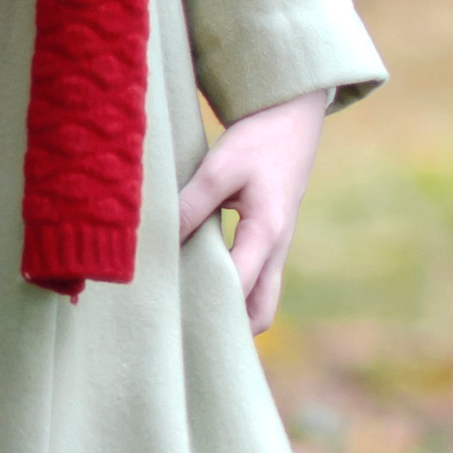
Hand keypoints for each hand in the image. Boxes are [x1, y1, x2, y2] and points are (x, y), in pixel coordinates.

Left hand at [177, 89, 328, 333]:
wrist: (290, 122)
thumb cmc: (256, 143)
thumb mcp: (219, 167)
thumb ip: (191, 205)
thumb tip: (162, 243)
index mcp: (267, 233)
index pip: (239, 286)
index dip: (208, 304)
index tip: (172, 311)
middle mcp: (276, 250)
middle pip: (260, 313)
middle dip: (228, 329)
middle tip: (184, 330)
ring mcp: (276, 250)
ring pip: (260, 302)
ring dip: (232, 314)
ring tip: (188, 315)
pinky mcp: (268, 244)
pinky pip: (255, 283)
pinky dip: (233, 294)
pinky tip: (197, 287)